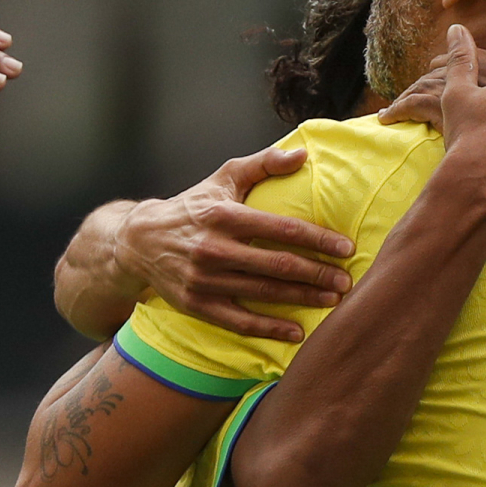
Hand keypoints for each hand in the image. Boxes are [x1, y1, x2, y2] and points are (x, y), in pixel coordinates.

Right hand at [115, 146, 348, 341]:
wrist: (139, 241)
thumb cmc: (192, 207)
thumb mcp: (223, 178)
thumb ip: (263, 164)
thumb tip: (301, 154)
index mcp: (224, 217)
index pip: (282, 230)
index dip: (318, 240)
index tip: (345, 248)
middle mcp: (214, 250)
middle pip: (277, 266)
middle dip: (317, 275)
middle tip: (346, 281)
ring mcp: (204, 281)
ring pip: (263, 294)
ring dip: (301, 299)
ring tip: (332, 301)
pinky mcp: (197, 305)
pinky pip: (239, 322)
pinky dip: (269, 329)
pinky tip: (295, 332)